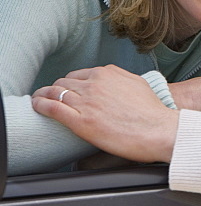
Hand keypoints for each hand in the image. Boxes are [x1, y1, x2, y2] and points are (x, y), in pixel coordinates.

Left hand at [32, 65, 178, 162]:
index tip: (67, 91)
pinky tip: (37, 106)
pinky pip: (51, 108)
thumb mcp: (137, 84)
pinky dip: (40, 105)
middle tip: (52, 98)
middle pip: (63, 82)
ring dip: (43, 96)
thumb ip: (119, 78)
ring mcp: (86, 101)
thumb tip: (108, 78)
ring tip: (39, 100)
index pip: (77, 75)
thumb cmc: (152, 112)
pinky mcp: (80, 121)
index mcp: (107, 74)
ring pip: (54, 93)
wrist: (159, 131)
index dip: (69, 84)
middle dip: (56, 89)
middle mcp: (94, 84)